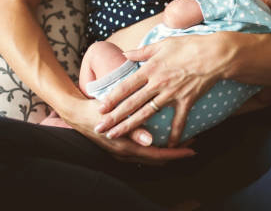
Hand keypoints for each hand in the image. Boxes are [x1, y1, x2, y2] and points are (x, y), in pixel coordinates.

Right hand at [62, 96, 196, 164]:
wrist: (76, 113)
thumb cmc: (96, 111)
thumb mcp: (114, 117)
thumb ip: (133, 130)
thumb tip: (151, 141)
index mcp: (126, 147)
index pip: (158, 155)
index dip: (177, 154)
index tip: (192, 150)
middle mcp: (126, 153)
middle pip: (158, 158)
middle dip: (176, 152)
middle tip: (194, 143)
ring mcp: (123, 152)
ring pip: (152, 156)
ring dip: (168, 149)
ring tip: (184, 140)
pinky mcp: (122, 146)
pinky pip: (145, 151)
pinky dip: (158, 147)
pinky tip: (165, 137)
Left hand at [94, 32, 233, 146]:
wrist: (214, 54)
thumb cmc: (189, 45)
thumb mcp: (163, 43)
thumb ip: (142, 51)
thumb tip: (125, 54)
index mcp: (150, 69)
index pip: (126, 86)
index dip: (111, 98)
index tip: (100, 109)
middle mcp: (158, 84)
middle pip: (131, 103)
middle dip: (114, 118)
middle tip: (100, 129)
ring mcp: (172, 94)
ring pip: (147, 114)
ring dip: (131, 126)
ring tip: (117, 136)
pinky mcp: (186, 100)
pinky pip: (179, 120)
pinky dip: (175, 133)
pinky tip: (169, 145)